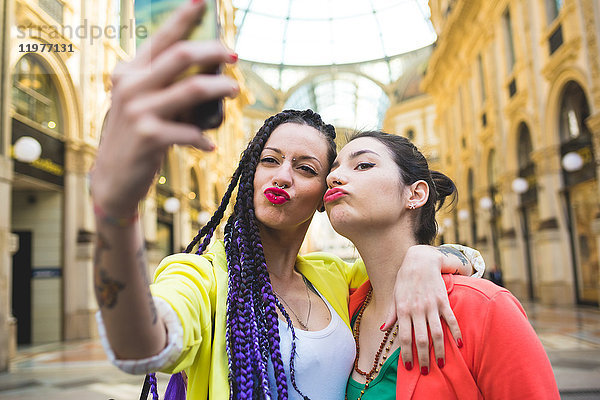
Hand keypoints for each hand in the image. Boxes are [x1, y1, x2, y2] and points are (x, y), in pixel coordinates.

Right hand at [90, 0, 238, 216]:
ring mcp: (139, 111)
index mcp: (129, 72)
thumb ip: (162, 84)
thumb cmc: (135, 136)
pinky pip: (191, 131)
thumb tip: (209, 72)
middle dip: (214, 50)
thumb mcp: (141, 103)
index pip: (161, 38)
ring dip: (221, 87)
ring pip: (193, 89)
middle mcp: (131, 86)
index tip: (204, 1)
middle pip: (182, 55)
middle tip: (234, 53)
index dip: (183, 17)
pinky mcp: (150, 137)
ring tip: (234, 90)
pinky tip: (208, 145)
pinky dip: (204, 138)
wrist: (113, 178)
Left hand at [381, 245, 462, 372]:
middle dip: (423, 357)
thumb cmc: (405, 279)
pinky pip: (450, 319)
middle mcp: (417, 309)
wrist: (420, 260)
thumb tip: (383, 330)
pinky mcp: (443, 300)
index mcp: (403, 309)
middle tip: (425, 371)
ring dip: (439, 350)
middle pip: (421, 339)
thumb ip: (391, 314)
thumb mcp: (395, 295)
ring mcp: (431, 305)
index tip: (409, 366)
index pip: (404, 337)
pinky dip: (455, 332)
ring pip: (436, 333)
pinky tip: (458, 344)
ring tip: (440, 363)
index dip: (407, 353)